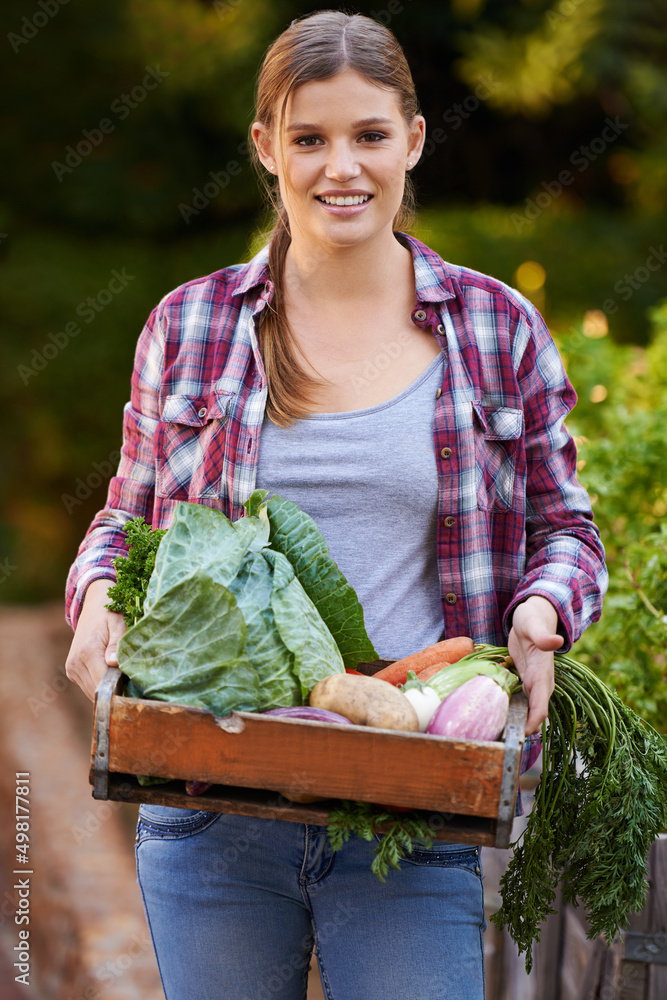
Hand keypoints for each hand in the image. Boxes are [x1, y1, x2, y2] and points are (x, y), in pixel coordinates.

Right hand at [65, 579, 126, 700]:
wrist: (93, 605)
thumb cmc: (110, 613)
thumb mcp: (118, 623)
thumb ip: (117, 644)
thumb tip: (114, 663)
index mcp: (87, 651)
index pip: (103, 682)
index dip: (120, 689)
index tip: (136, 690)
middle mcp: (75, 663)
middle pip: (98, 691)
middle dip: (116, 692)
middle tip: (135, 687)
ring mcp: (72, 668)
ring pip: (92, 692)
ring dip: (108, 690)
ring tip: (125, 679)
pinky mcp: (72, 671)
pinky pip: (88, 687)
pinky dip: (101, 686)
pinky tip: (113, 676)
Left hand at [508, 595, 563, 735]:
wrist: (535, 616)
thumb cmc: (533, 618)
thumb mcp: (534, 624)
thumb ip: (543, 636)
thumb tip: (557, 641)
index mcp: (542, 674)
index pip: (541, 705)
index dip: (534, 721)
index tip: (521, 735)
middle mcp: (539, 683)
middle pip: (534, 713)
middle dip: (523, 730)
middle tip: (502, 743)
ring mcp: (532, 684)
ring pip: (527, 710)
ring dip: (516, 724)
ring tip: (496, 737)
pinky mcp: (524, 681)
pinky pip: (520, 702)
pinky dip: (511, 712)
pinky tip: (495, 720)